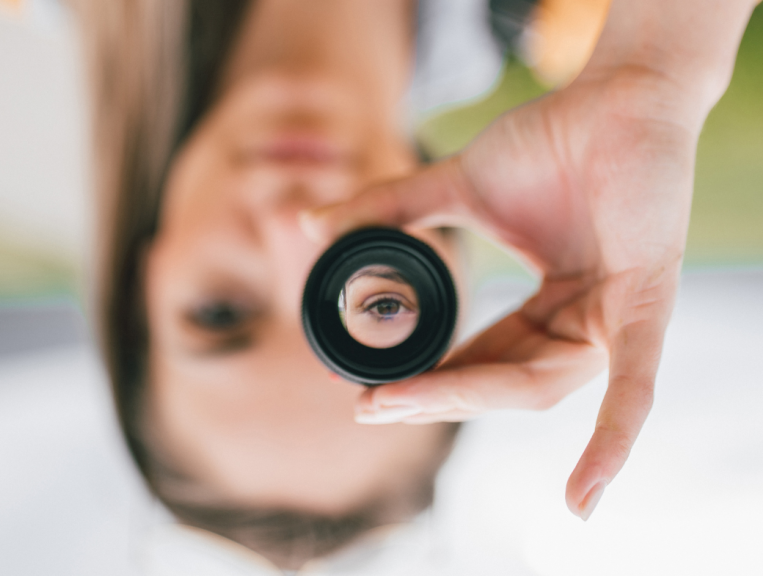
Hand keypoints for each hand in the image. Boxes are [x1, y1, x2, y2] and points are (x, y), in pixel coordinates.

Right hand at [301, 67, 697, 519]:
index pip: (482, 361)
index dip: (427, 381)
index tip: (368, 391)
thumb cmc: (550, 140)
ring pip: (537, 384)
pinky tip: (583, 500)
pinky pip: (633, 387)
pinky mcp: (648, 306)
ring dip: (465, 397)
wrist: (616, 94)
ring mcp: (616, 320)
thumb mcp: (456, 187)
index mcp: (549, 308)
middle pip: (504, 382)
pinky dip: (610, 445)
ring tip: (395, 401)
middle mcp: (582, 324)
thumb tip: (310, 224)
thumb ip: (388, 210)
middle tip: (369, 404)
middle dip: (434, 397)